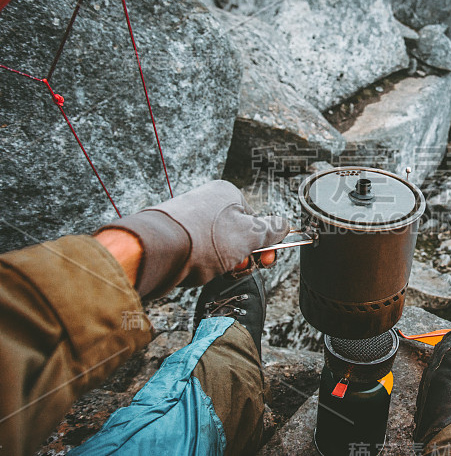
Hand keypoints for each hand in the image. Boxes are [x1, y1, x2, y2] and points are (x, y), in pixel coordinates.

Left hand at [97, 180, 288, 297]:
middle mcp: (206, 200)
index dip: (263, 244)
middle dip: (241, 255)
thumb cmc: (203, 240)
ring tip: (213, 269)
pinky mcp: (173, 234)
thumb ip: (270, 231)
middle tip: (238, 266)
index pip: (255, 220)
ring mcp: (188, 216)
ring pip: (216, 244)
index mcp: (227, 193)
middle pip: (236, 233)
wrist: (155, 251)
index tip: (266, 259)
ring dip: (221, 261)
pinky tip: (196, 269)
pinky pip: (196, 250)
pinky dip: (201, 262)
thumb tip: (284, 225)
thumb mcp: (249, 236)